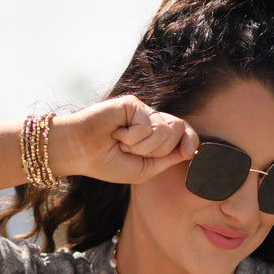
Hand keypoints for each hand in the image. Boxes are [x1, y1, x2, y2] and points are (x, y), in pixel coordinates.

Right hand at [52, 95, 197, 184]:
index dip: (191, 141)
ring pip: (165, 130)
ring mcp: (142, 111)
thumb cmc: (108, 163)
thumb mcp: (145, 170)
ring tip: (123, 143)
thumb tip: (190, 149)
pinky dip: (132, 137)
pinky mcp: (133, 103)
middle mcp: (151, 121)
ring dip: (143, 146)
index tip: (188, 153)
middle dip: (158, 150)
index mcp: (155, 137)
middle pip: (178, 131)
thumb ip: (168, 159)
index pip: (184, 133)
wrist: (82, 153)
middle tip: (133, 152)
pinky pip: (147, 125)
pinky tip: (117, 134)